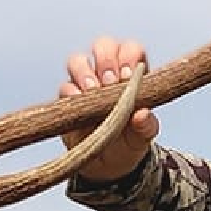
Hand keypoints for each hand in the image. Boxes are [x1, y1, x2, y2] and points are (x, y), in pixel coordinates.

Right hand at [59, 35, 159, 181]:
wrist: (108, 165)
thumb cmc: (129, 142)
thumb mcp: (142, 137)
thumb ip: (146, 126)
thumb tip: (142, 114)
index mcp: (131, 75)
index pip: (130, 49)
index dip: (128, 56)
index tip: (127, 76)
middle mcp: (107, 73)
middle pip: (103, 46)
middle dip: (105, 59)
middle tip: (109, 81)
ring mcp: (85, 84)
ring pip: (78, 60)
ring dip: (84, 72)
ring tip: (92, 90)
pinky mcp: (68, 99)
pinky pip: (64, 87)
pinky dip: (71, 92)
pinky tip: (79, 103)